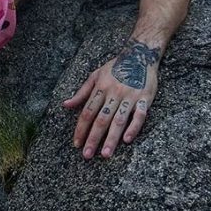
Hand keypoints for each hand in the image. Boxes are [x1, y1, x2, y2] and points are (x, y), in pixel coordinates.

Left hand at [63, 40, 159, 158]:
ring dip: (111, 138)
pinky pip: (139, 115)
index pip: (87, 112)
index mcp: (100, 87)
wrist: (139, 55)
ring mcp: (130, 96)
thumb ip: (81, 92)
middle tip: (87, 155)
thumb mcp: (95, 75)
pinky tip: (127, 140)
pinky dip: (133, 127)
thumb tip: (66, 104)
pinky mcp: (145, 98)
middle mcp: (113, 93)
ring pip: (118, 119)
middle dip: (93, 138)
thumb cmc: (114, 67)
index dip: (81, 128)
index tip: (76, 143)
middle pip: (101, 118)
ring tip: (105, 154)